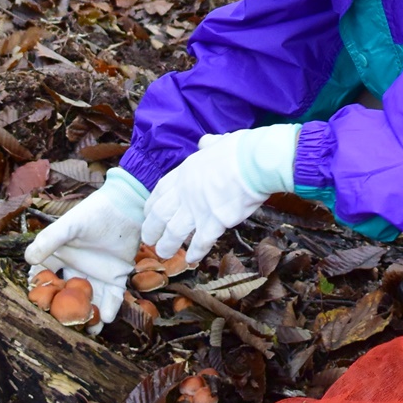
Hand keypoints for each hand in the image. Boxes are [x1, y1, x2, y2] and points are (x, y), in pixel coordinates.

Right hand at [24, 169, 147, 327]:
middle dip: (65, 311)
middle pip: (67, 295)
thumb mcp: (69, 225)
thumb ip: (50, 240)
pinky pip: (112, 296)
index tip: (38, 307)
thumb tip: (28, 259)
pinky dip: (109, 307)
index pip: (45, 278)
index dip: (41, 292)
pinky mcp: (116, 276)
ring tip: (87, 329)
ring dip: (89, 314)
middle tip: (63, 327)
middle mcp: (76, 269)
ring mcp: (96, 274)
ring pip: (90, 300)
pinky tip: (106, 317)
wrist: (127, 206)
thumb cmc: (94, 212)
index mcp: (59, 257)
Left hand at [142, 124, 300, 263]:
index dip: (151, 206)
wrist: (254, 163)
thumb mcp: (217, 142)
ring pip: (174, 233)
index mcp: (184, 173)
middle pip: (160, 215)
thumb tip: (205, 142)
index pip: (159, 192)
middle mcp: (185, 193)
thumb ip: (208, 146)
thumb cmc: (240, 150)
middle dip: (151, 230)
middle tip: (149, 240)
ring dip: (167, 245)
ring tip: (164, 254)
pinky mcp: (214, 223)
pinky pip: (200, 242)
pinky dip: (194, 252)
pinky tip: (192, 259)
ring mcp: (198, 209)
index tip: (148, 215)